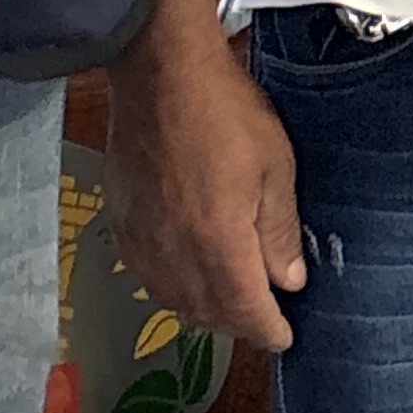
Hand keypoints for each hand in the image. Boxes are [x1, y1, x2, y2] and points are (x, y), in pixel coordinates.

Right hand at [105, 32, 307, 350]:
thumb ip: (280, 231)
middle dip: (238, 323)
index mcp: (219, 246)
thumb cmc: (224, 111)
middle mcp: (176, 257)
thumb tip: (290, 281)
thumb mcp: (274, 165)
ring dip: (205, 310)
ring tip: (228, 301)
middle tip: (261, 317)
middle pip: (208, 314)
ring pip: (175, 301)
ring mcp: (143, 243)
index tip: (284, 339)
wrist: (158, 73)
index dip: (268, 331)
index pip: (246, 311)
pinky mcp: (122, 225)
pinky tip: (186, 273)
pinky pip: (149, 276)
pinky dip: (173, 287)